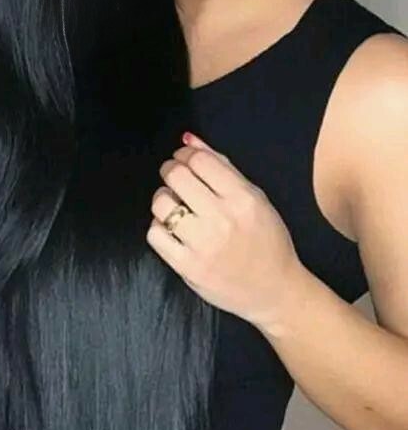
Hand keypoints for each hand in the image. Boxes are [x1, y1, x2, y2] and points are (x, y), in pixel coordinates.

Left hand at [146, 132, 302, 329]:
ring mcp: (202, 244)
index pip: (200, 161)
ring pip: (161, 204)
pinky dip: (159, 226)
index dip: (185, 155)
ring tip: (174, 204)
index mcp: (243, 199)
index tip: (183, 159)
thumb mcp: (255, 198)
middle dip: (170, 170)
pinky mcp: (187, 266)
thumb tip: (188, 139)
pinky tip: (172, 228)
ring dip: (163, 198)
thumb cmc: (267, 240)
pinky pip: (155, 234)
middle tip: (174, 177)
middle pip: (177, 176)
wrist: (274, 290)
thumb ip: (222, 166)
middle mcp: (222, 219)